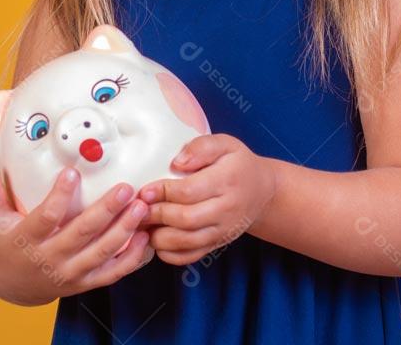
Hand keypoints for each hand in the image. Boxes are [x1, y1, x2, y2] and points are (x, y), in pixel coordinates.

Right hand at [0, 159, 154, 303]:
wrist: (12, 282)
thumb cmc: (5, 241)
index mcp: (27, 240)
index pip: (45, 218)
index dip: (59, 196)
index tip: (72, 172)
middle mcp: (50, 259)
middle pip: (82, 234)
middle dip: (106, 211)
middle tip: (125, 188)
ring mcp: (70, 273)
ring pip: (102, 253)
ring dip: (124, 231)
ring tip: (141, 207)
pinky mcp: (85, 282)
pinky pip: (112, 273)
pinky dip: (131, 258)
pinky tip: (145, 237)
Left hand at [137, 134, 276, 266]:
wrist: (262, 192)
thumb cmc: (237, 164)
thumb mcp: (225, 144)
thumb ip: (201, 147)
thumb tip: (177, 162)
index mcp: (227, 181)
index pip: (189, 191)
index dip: (163, 192)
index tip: (144, 190)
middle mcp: (226, 210)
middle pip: (186, 220)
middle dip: (157, 215)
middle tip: (138, 208)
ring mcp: (222, 231)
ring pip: (186, 242)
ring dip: (159, 237)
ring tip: (142, 224)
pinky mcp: (217, 244)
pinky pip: (190, 256)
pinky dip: (169, 254)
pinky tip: (155, 240)